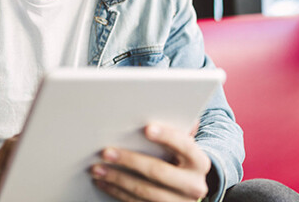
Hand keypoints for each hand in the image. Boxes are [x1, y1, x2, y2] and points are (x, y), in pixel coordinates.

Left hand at [90, 123, 209, 201]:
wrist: (189, 189)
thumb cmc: (181, 159)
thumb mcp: (183, 146)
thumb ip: (175, 130)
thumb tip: (157, 106)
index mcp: (200, 162)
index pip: (185, 146)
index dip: (166, 136)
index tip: (146, 128)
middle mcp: (193, 185)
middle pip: (158, 171)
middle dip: (130, 160)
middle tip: (107, 152)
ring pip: (143, 191)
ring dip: (117, 179)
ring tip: (98, 168)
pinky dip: (117, 192)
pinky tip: (104, 182)